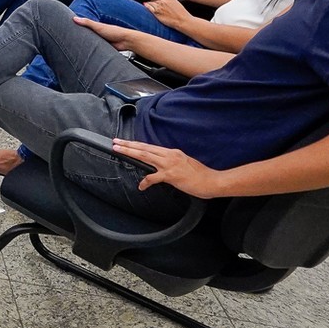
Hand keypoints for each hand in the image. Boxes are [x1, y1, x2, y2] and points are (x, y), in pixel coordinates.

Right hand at [72, 14, 133, 46]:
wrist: (126, 42)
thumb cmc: (115, 32)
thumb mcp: (99, 26)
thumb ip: (87, 22)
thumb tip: (75, 18)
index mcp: (96, 27)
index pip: (84, 26)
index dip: (77, 27)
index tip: (68, 27)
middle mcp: (98, 34)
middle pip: (86, 36)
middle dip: (80, 37)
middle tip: (69, 39)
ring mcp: (101, 42)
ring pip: (90, 44)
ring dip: (85, 46)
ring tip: (75, 48)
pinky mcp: (103, 49)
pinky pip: (95, 50)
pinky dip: (91, 51)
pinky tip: (86, 53)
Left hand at [109, 139, 228, 196]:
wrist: (213, 181)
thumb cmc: (200, 175)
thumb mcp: (184, 163)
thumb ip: (171, 162)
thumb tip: (160, 166)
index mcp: (173, 152)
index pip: (150, 146)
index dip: (136, 144)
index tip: (124, 142)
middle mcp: (170, 155)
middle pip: (144, 148)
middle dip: (128, 145)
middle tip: (115, 142)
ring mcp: (170, 164)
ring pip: (146, 156)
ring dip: (131, 152)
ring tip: (119, 151)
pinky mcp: (172, 175)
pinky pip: (154, 177)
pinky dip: (146, 181)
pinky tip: (141, 186)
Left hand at [144, 0, 189, 28]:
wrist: (182, 20)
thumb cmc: (180, 13)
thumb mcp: (175, 3)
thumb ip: (167, 0)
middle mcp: (163, 2)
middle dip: (153, 0)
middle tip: (153, 3)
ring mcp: (159, 7)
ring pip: (150, 2)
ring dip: (150, 4)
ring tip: (150, 5)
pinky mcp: (156, 13)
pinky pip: (149, 7)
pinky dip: (147, 6)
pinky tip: (145, 5)